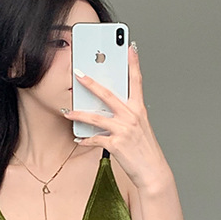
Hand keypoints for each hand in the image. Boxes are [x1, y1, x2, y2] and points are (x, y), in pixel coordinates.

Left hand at [64, 44, 171, 191]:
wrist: (152, 171)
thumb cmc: (145, 149)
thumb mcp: (140, 128)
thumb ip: (127, 115)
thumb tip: (109, 109)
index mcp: (139, 110)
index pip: (136, 82)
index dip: (133, 64)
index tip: (129, 48)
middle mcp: (132, 116)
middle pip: (108, 95)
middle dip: (91, 83)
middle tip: (78, 73)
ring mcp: (124, 130)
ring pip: (96, 118)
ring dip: (78, 114)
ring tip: (67, 112)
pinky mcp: (116, 144)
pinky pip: (95, 139)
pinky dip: (85, 140)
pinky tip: (79, 140)